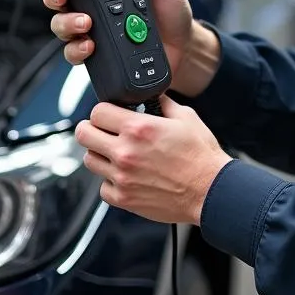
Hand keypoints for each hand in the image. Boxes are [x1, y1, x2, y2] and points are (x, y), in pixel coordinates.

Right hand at [32, 0, 196, 81]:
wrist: (184, 48)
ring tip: (86, 23)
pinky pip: (74, 53)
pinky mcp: (97, 54)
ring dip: (67, 23)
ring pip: (61, 26)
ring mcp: (93, 31)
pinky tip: (91, 45)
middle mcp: (93, 6)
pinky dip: (78, 49)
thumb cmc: (172, 14)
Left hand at [76, 95, 231, 224]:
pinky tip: (127, 175)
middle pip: (83, 134)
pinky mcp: (124, 199)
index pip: (98, 112)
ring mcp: (122, 177)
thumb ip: (163, 103)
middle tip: (104, 131)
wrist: (210, 191)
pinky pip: (102, 187)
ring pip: (89, 160)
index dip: (104, 110)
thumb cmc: (201, 157)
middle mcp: (125, 152)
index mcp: (138, 128)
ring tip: (117, 153)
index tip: (110, 114)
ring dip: (100, 154)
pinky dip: (111, 181)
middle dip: (93, 128)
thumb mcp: (185, 117)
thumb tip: (153, 95)